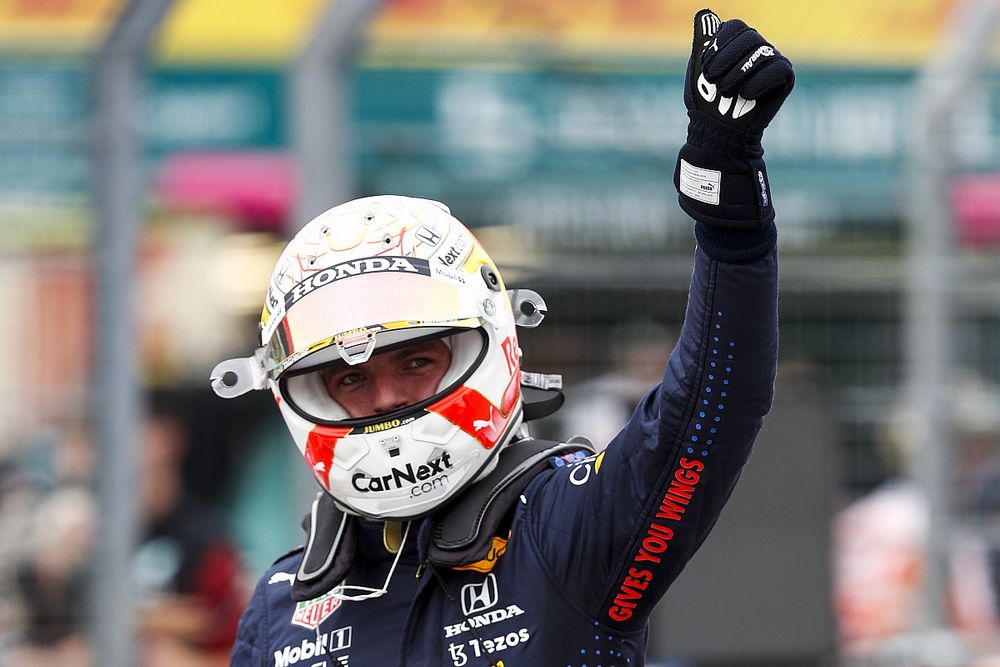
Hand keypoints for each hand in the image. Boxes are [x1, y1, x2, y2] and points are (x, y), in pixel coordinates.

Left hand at [674, 9, 793, 231]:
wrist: (718, 134)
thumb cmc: (706, 104)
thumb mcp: (698, 70)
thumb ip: (702, 41)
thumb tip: (705, 12)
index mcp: (737, 44)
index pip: (735, 26)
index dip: (719, 45)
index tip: (706, 69)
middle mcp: (757, 49)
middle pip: (749, 35)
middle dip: (727, 58)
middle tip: (712, 81)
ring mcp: (773, 62)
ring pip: (763, 50)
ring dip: (739, 72)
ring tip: (727, 92)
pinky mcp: (784, 79)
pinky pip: (778, 67)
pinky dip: (759, 81)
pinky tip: (746, 95)